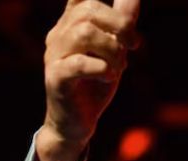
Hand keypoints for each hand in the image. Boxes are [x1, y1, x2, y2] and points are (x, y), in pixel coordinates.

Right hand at [35, 0, 139, 160]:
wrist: (75, 123)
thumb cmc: (95, 84)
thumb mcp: (114, 51)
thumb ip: (122, 25)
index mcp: (71, 24)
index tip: (127, 9)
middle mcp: (59, 34)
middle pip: (90, 10)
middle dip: (120, 24)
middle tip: (133, 45)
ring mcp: (54, 55)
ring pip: (85, 33)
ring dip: (112, 49)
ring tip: (118, 66)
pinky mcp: (56, 78)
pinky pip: (79, 64)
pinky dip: (102, 68)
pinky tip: (109, 77)